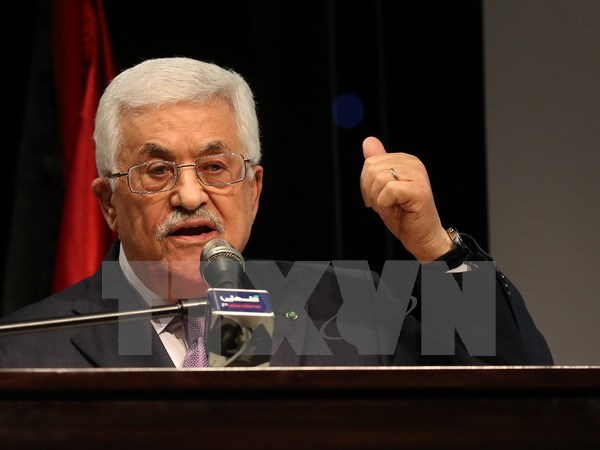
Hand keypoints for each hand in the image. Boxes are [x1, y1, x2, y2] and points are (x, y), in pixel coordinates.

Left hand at [360, 136, 451, 260]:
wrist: (422, 237)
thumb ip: (377, 164)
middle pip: (372, 169)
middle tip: (384, 204)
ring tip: (392, 207)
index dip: (367, 185)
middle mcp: (413, 163)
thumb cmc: (404, 216)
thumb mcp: (383, 188)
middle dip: (370, 192)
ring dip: (378, 200)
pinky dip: (385, 205)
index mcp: (405, 160)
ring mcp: (417, 175)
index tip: (379, 198)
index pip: (370, 163)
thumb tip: (368, 140)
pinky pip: (388, 191)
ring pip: (378, 179)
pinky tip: (397, 210)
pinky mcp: (418, 190)